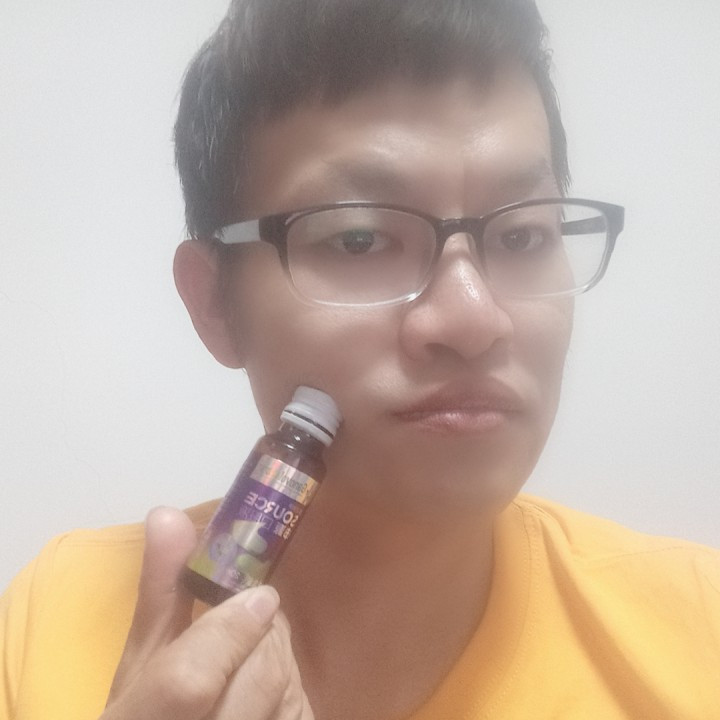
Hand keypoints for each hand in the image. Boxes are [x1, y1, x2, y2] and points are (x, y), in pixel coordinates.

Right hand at [101, 507, 313, 719]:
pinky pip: (302, 713)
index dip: (229, 632)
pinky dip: (292, 694)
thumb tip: (168, 514)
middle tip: (250, 624)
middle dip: (262, 638)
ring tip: (249, 664)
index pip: (190, 680)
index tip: (256, 596)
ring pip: (288, 696)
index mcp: (141, 718)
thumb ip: (162, 589)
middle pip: (258, 680)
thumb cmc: (148, 711)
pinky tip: (267, 697)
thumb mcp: (143, 659)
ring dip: (280, 664)